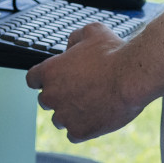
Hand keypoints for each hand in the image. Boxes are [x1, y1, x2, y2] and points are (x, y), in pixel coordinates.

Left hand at [25, 22, 143, 141]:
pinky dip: (81, 127)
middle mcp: (52, 95)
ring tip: (90, 103)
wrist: (131, 77)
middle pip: (45, 100)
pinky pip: (73, 134)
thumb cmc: (114, 53)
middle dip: (58, 95)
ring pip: (58, 119)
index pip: (32, 79)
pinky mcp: (79, 131)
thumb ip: (74, 38)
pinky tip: (93, 116)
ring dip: (69, 113)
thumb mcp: (92, 31)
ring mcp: (64, 116)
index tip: (55, 79)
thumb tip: (71, 46)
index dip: (44, 78)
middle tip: (79, 89)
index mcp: (50, 71)